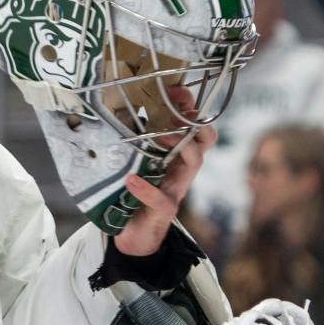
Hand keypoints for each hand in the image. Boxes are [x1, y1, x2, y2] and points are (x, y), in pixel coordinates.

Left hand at [113, 90, 217, 256]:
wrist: (133, 234)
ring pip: (194, 162)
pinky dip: (145, 188)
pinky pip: (161, 198)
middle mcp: (182, 169)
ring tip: (159, 135)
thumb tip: (117, 107)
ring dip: (178, 145)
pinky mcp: (163, 211)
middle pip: (206, 140)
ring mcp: (176, 189)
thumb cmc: (135, 193)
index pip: (194, 124)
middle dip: (195, 121)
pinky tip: (131, 180)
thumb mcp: (136, 162)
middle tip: (178, 112)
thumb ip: (134, 140)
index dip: (189, 105)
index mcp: (177, 154)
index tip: (176, 90)